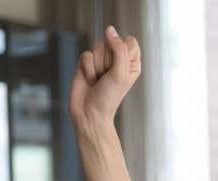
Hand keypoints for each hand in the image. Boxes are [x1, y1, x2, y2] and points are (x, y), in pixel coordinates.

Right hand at [69, 25, 141, 140]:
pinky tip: (90, 80)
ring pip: (97, 46)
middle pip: (111, 41)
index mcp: (131, 62)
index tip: (119, 68)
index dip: (122, 51)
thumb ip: (119, 49)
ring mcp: (101, 60)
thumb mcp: (120, 73)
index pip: (130, 41)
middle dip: (107, 61)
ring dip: (97, 66)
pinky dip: (87, 69)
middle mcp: (117, 59)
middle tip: (107, 77)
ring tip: (99, 80)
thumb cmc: (109, 98)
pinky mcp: (87, 63)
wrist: (89, 113)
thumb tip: (110, 29)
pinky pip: (86, 54)